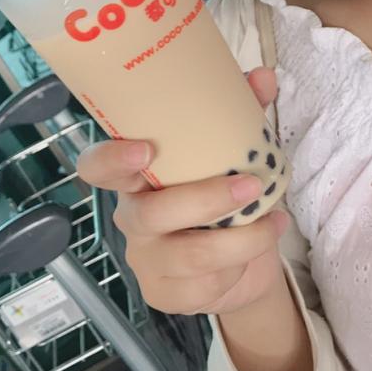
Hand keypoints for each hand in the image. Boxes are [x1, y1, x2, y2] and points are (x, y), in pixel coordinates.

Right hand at [76, 68, 288, 315]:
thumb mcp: (235, 155)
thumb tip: (264, 76)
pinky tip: (255, 252)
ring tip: (274, 222)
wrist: (242, 266)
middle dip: (206, 200)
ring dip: (241, 239)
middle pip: (152, 213)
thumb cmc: (226, 199)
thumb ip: (243, 112)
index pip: (97, 167)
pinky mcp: (164, 294)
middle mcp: (133, 217)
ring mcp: (145, 259)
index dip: (111, 159)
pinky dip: (239, 267)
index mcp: (137, 177)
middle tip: (250, 187)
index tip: (144, 149)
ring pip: (188, 255)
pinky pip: (203, 286)